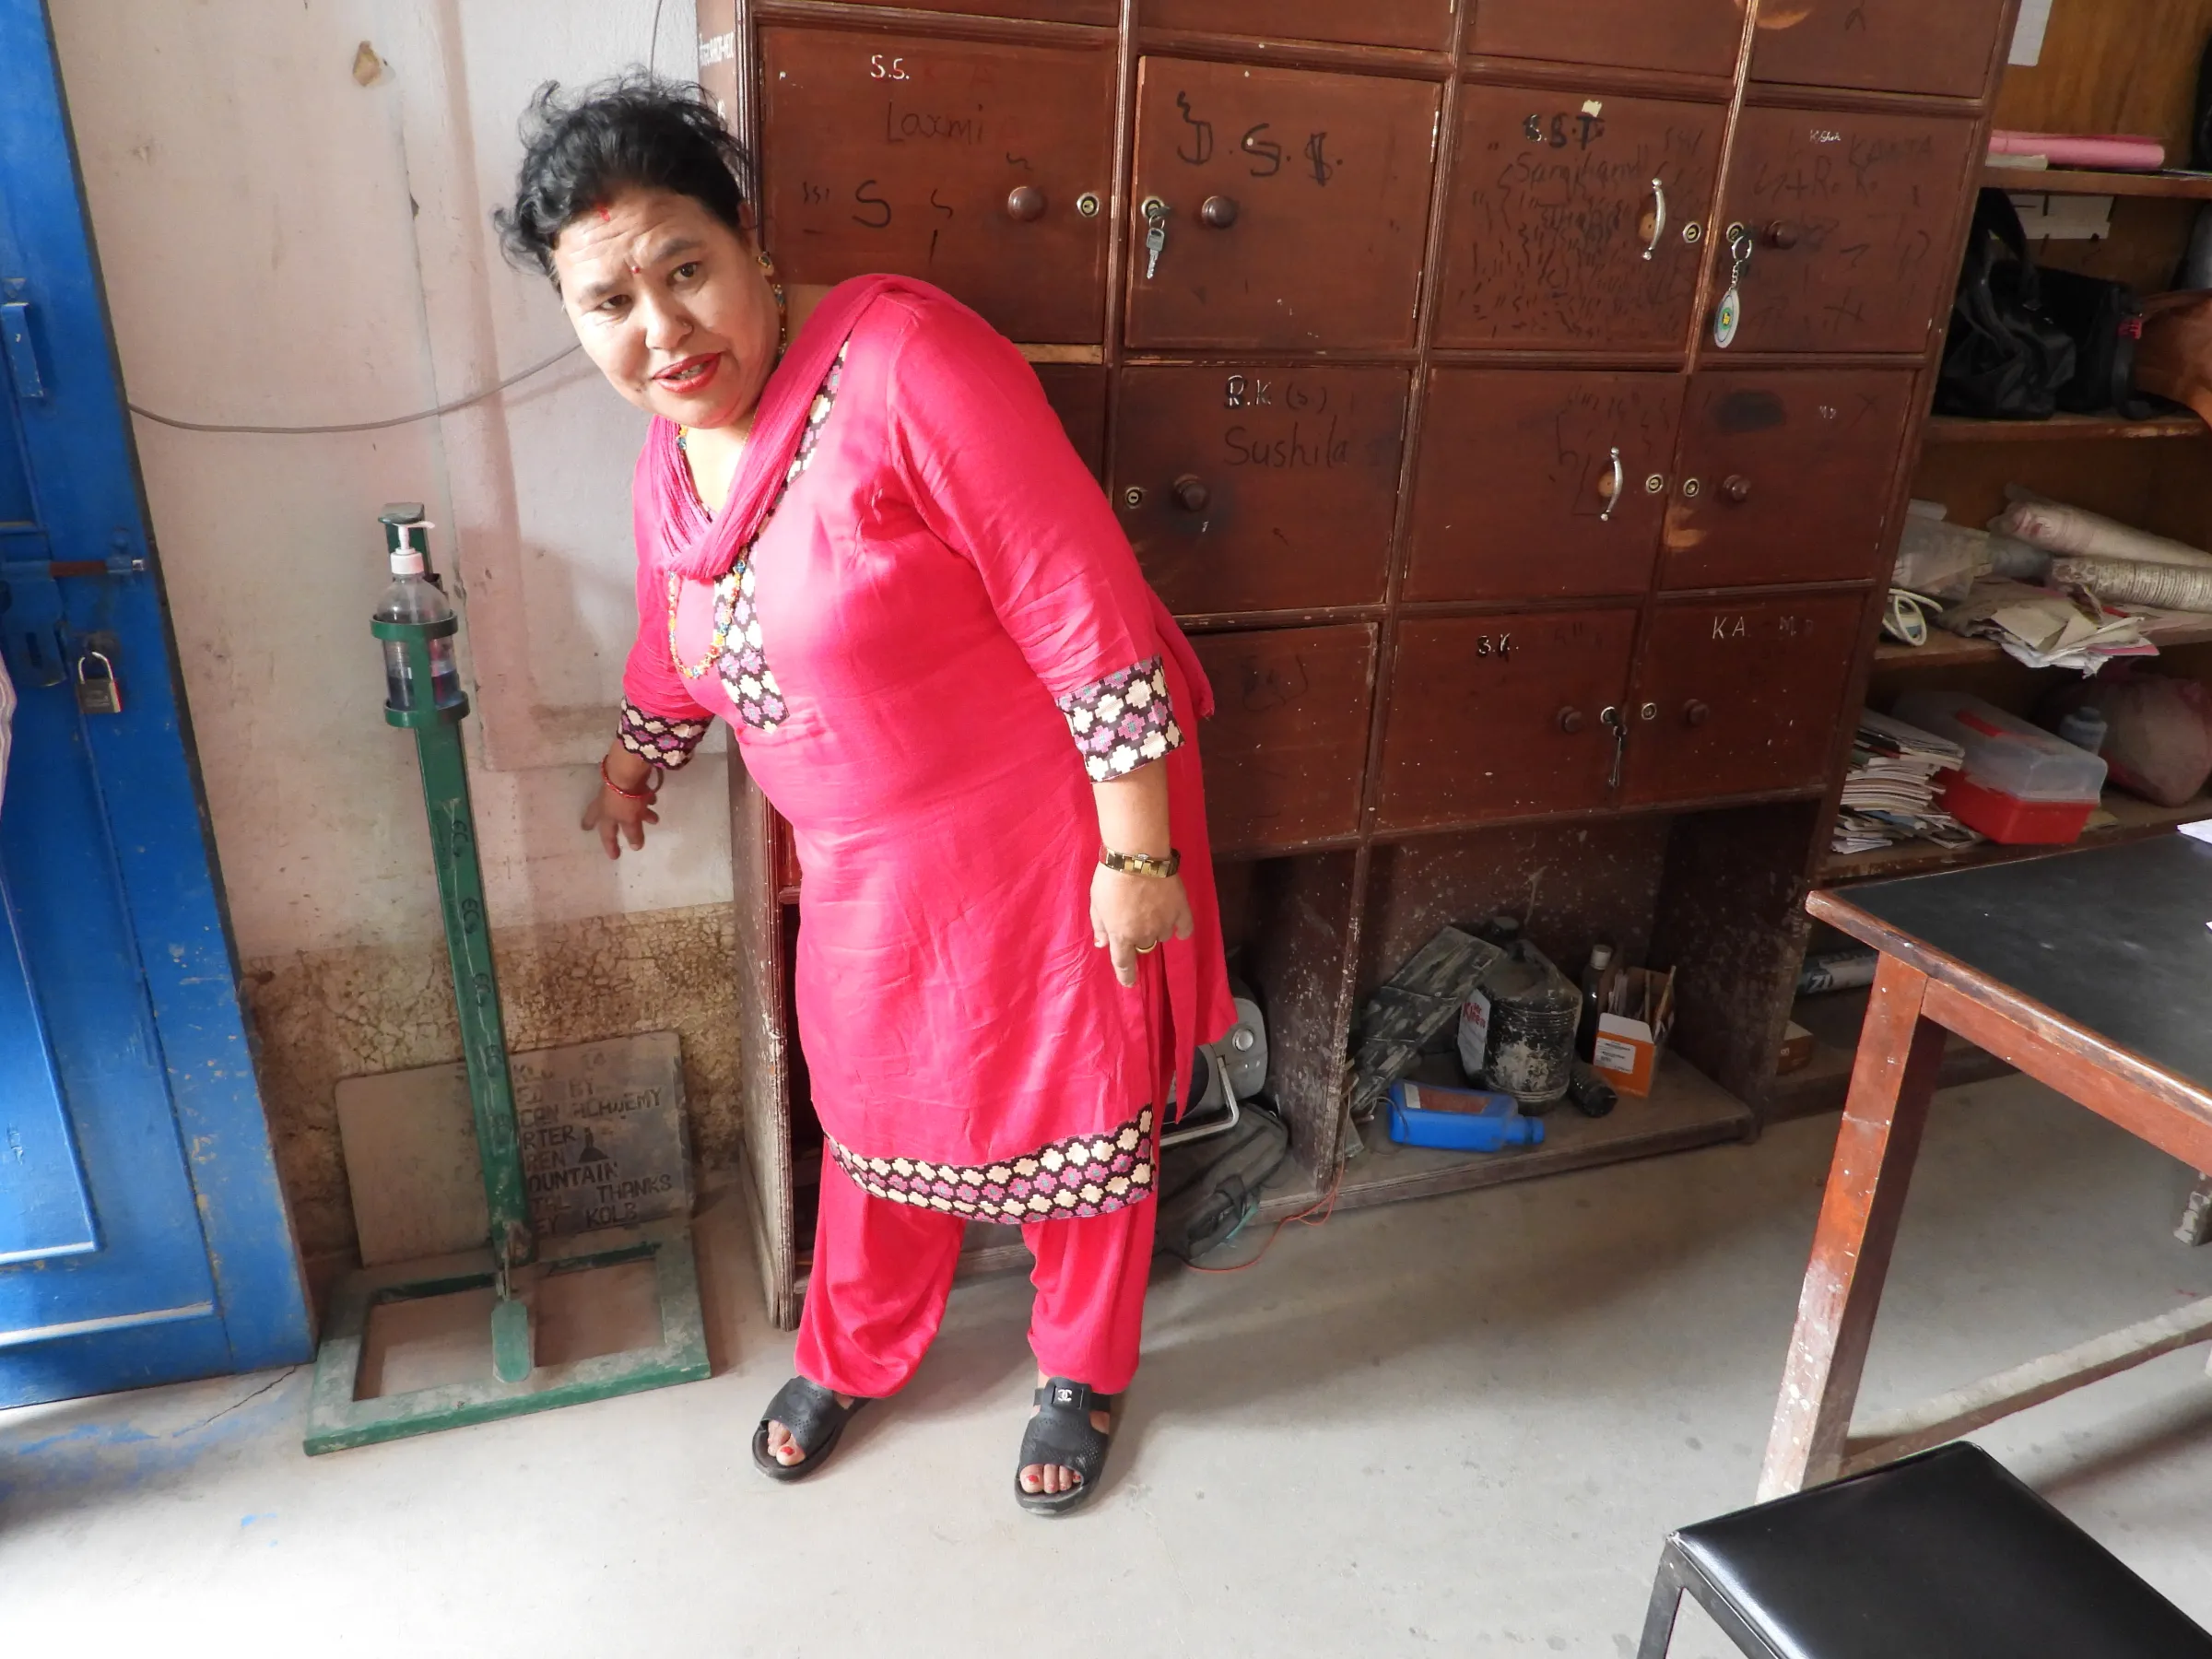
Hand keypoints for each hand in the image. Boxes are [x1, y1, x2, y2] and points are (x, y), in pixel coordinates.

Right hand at [583, 746, 659, 859]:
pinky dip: (643, 798)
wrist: (626, 770)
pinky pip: (634, 793)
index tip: (614, 857)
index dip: (611, 846)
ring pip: (625, 805)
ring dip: (639, 813)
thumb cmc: (625, 799)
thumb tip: (636, 847)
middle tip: (588, 828)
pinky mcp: (624, 780)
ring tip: (653, 819)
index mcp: (604, 816)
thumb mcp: (630, 820)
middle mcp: (606, 804)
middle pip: (603, 816)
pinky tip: (653, 799)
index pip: (607, 835)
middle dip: (601, 823)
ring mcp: (614, 791)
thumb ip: (633, 834)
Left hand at [1091, 865, 1194, 987]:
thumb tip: (1101, 944)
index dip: (1126, 976)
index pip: (1123, 964)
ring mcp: (1164, 924)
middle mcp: (1144, 935)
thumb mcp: (1096, 903)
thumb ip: (1100, 926)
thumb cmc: (1110, 879)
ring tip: (1152, 910)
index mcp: (1121, 936)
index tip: (1129, 983)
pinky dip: (1182, 929)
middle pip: (1144, 946)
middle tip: (1134, 918)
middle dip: (1138, 937)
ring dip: (1156, 929)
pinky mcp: (1180, 910)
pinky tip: (1180, 927)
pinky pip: (1185, 927)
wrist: (1137, 857)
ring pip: (1162, 935)